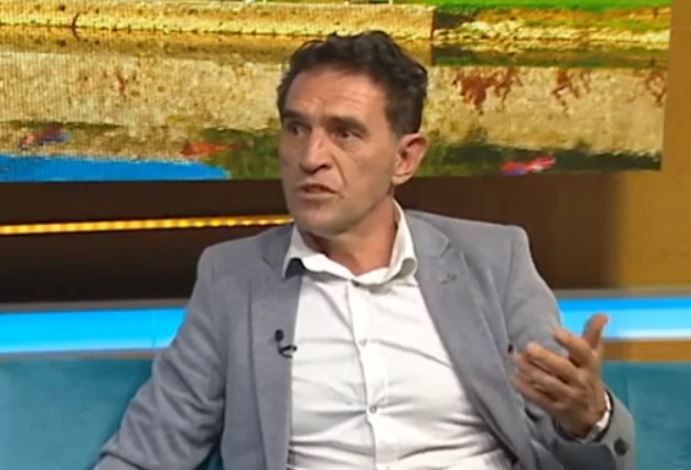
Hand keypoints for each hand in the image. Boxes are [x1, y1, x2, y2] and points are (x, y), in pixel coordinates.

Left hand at [511, 313, 608, 437]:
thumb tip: (602, 314)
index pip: (583, 353)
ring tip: (516, 359)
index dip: (571, 342)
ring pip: (550, 384)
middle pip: (564, 369)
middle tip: (528, 347)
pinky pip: (540, 399)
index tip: (555, 331)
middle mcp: (580, 381)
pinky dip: (526, 390)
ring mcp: (569, 396)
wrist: (592, 414)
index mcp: (590, 365)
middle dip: (546, 358)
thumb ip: (593, 335)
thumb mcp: (593, 356)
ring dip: (532, 372)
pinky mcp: (557, 409)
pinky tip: (514, 378)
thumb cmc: (587, 375)